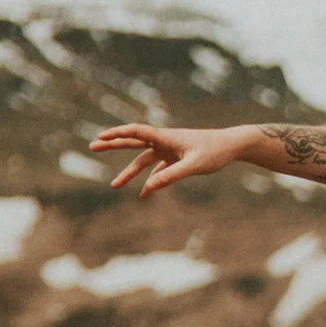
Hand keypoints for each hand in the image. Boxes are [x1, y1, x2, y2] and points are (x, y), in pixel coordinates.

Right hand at [89, 122, 253, 198]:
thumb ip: (171, 176)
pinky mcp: (177, 158)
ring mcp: (170, 149)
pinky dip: (151, 180)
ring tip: (114, 185)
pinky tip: (145, 193)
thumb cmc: (215, 152)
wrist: (232, 146)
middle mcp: (165, 141)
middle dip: (113, 144)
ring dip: (130, 171)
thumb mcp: (193, 166)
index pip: (137, 132)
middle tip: (92, 146)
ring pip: (144, 159)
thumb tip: (149, 187)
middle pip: (134, 141)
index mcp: (166, 137)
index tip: (100, 137)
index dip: (118, 133)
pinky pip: (159, 169)